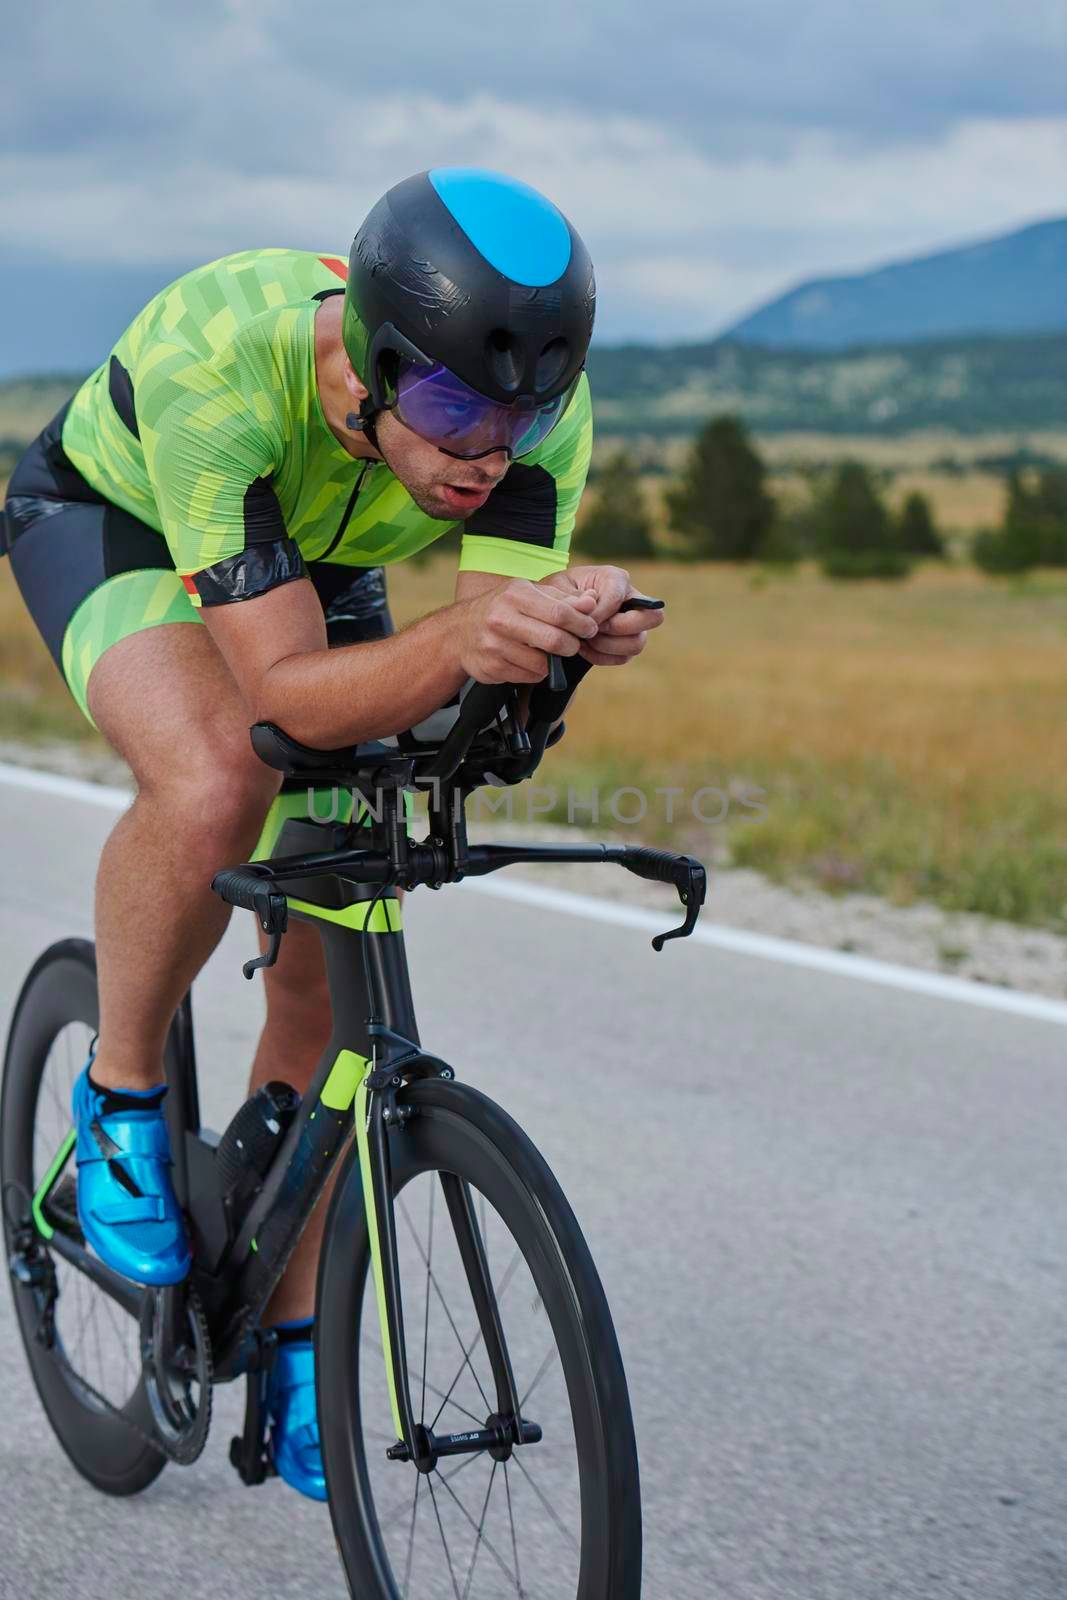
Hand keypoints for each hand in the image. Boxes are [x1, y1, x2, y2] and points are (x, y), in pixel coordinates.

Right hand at [454, 578, 598, 683]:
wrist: (460, 632)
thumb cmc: (504, 608)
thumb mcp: (530, 594)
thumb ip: (564, 598)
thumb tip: (593, 601)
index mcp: (515, 594)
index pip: (561, 612)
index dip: (582, 624)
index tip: (590, 628)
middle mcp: (501, 618)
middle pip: (554, 640)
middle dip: (572, 645)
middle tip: (574, 644)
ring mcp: (494, 646)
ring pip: (543, 664)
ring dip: (554, 661)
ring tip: (548, 651)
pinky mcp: (491, 668)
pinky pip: (529, 677)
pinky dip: (537, 672)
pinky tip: (529, 660)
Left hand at [539, 565, 663, 667]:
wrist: (550, 613)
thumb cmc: (554, 595)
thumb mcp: (556, 590)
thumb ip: (572, 597)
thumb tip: (591, 604)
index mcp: (615, 578)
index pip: (619, 597)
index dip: (600, 613)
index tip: (580, 621)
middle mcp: (631, 599)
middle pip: (652, 618)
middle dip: (619, 628)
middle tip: (593, 631)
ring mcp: (632, 624)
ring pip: (638, 643)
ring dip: (608, 647)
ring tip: (584, 641)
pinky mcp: (625, 643)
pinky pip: (623, 657)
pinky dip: (601, 657)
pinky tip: (584, 649)